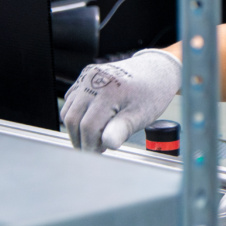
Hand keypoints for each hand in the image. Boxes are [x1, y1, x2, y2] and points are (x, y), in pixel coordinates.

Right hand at [60, 49, 180, 152]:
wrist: (157, 71)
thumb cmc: (151, 93)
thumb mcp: (141, 115)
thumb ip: (122, 129)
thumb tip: (108, 144)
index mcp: (109, 90)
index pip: (89, 127)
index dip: (90, 145)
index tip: (96, 155)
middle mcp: (94, 79)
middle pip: (73, 119)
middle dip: (81, 139)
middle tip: (95, 149)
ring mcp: (88, 75)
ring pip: (68, 110)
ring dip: (77, 128)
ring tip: (96, 136)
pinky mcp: (86, 75)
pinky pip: (72, 100)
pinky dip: (77, 114)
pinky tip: (93, 121)